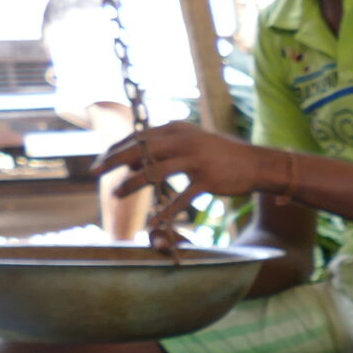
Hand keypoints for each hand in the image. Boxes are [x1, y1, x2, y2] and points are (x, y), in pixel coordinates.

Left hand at [90, 123, 281, 232]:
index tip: (100, 161)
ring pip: (155, 171)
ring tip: (116, 194)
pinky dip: (166, 212)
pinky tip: (154, 223)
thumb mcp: (192, 141)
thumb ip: (164, 148)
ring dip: (132, 184)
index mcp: (178, 129)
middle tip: (94, 171)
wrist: (258, 164)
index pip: (139, 136)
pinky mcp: (208, 181)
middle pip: (141, 148)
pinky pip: (181, 198)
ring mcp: (196, 160)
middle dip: (114, 160)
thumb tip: (134, 163)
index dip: (116, 148)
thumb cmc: (222, 154)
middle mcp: (184, 141)